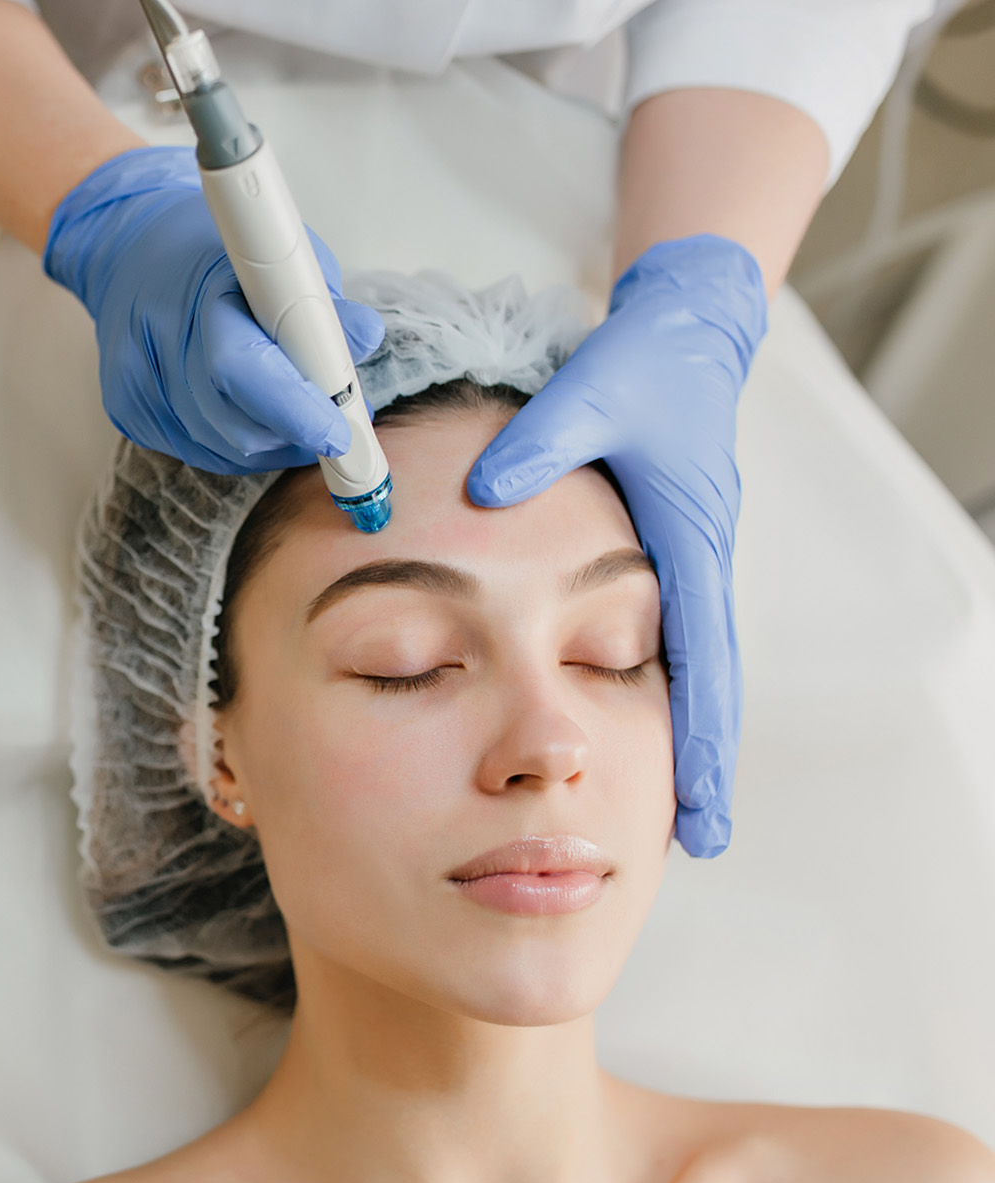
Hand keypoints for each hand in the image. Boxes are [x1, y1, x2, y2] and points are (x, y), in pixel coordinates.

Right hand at [44, 147, 383, 474]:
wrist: (128, 251)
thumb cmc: (213, 250)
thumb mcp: (278, 252)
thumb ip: (320, 300)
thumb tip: (364, 338)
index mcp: (194, 291)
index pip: (242, 368)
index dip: (296, 408)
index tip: (341, 433)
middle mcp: (154, 343)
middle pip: (236, 425)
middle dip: (295, 433)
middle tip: (333, 426)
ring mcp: (134, 384)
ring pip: (222, 449)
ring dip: (271, 441)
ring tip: (293, 410)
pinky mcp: (126, 411)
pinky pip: (199, 450)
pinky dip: (237, 443)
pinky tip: (248, 412)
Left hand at [467, 235, 766, 857]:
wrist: (682, 335)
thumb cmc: (638, 367)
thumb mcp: (588, 398)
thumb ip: (537, 445)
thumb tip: (483, 494)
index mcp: (688, 538)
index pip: (701, 655)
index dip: (700, 733)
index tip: (698, 802)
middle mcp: (699, 561)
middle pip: (708, 680)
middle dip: (705, 760)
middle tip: (697, 838)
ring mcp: (691, 563)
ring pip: (695, 667)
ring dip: (690, 736)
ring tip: (680, 811)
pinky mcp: (676, 556)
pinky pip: (675, 639)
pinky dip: (672, 692)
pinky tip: (647, 734)